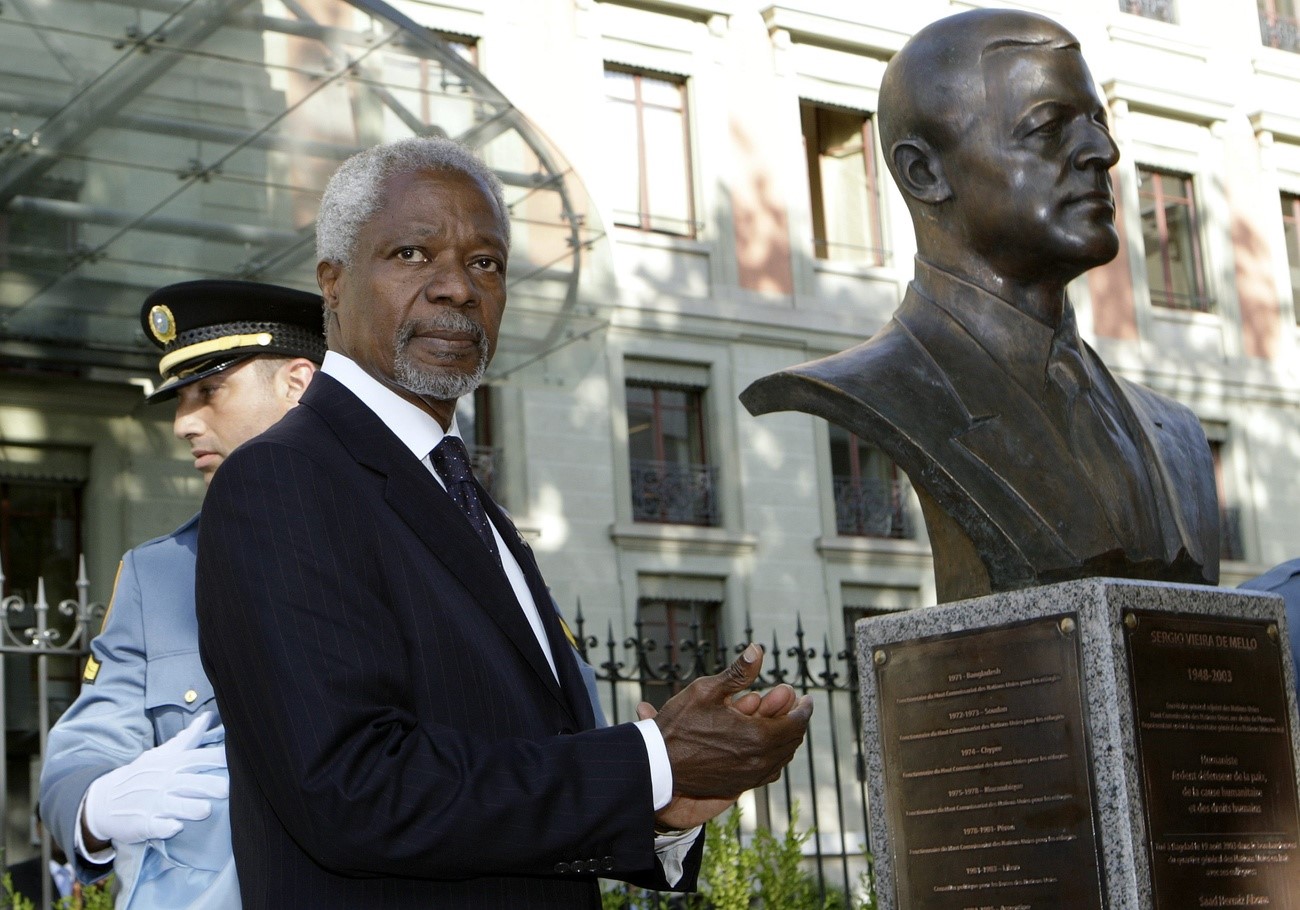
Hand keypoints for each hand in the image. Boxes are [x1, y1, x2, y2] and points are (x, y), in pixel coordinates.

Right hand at [82, 712, 228, 845]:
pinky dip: (166, 827)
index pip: (198, 758)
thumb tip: (206, 717)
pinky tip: (175, 827)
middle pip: (192, 782)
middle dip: (211, 785)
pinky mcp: (144, 823)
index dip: (217, 758)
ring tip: (204, 809)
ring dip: (193, 808)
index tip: (238, 758)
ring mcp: (153, 803)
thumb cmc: (141, 776)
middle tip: (227, 790)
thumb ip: (187, 739)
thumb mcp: (161, 755)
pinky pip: (158, 827)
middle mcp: (164, 782)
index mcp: (171, 764)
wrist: (103, 800)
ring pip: (177, 805)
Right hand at [646, 644, 811, 826]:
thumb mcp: (706, 690)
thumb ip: (738, 672)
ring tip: (781, 724)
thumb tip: (758, 649)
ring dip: (785, 740)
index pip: (796, 722)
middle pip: (792, 741)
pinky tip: (764, 745)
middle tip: (795, 707)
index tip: (806, 698)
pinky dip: (773, 757)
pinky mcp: (738, 787)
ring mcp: (749, 777)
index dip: (804, 708)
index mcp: (757, 736)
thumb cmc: (679, 725)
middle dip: (795, 721)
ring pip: (781, 759)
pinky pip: (767, 772)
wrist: (657, 764)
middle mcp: (759, 761)